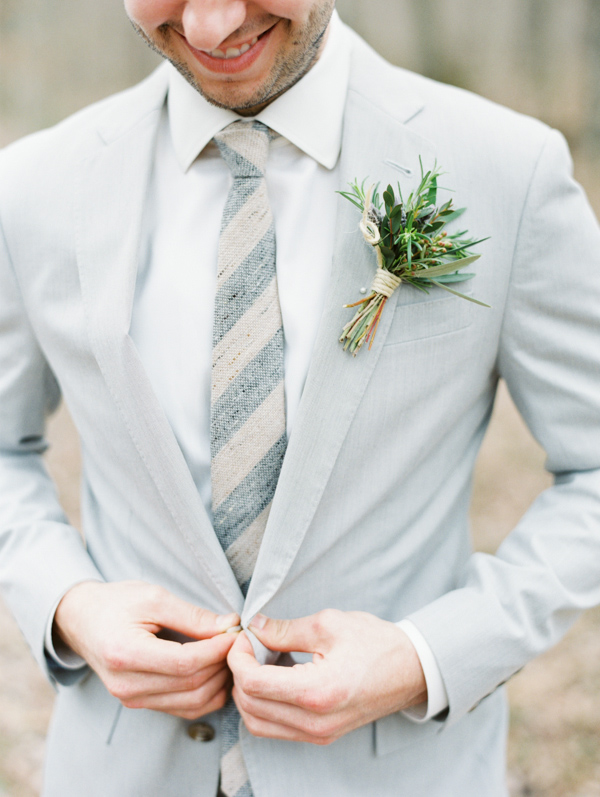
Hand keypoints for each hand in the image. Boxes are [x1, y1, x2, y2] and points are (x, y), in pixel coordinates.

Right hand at [54, 580, 239, 718]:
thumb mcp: (154, 597)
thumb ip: (192, 616)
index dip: (217, 650)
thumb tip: (229, 626)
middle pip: (191, 685)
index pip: (185, 663)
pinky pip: (183, 709)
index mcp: (125, 653)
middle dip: (222, 664)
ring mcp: (131, 698)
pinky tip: (216, 672)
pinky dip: (207, 694)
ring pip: (192, 703)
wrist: (83, 620)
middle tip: (237, 642)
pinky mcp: (139, 703)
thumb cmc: (116, 603)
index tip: (235, 633)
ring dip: (219, 681)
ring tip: (228, 656)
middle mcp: (126, 684)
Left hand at [228, 609, 426, 744]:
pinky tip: (274, 678)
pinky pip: (276, 728)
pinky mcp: (321, 735)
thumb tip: (255, 627)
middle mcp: (316, 722)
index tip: (243, 638)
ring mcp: (319, 733)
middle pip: (250, 707)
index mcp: (318, 692)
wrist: (411, 669)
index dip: (238, 658)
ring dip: (248, 693)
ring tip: (259, 662)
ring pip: (258, 724)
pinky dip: (264, 705)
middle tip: (248, 647)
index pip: (253, 684)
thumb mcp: (329, 624)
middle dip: (239, 674)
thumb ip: (285, 629)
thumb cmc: (376, 643)